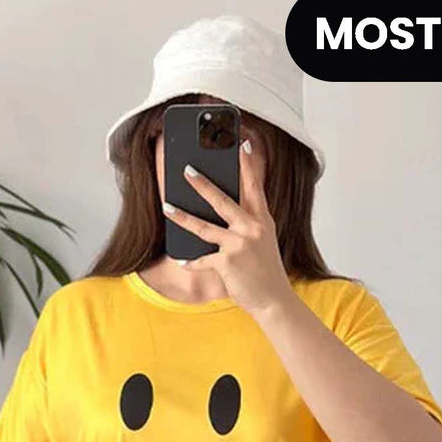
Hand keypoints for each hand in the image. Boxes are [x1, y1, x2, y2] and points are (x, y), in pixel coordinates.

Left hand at [161, 138, 295, 318]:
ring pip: (205, 227)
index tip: (241, 142)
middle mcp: (252, 229)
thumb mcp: (263, 242)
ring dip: (183, 216)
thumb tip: (223, 212)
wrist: (274, 300)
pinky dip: (191, 262)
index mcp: (262, 220)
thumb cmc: (266, 271)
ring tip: (167, 207)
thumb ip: (248, 225)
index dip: (247, 164)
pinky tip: (181, 261)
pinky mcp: (227, 263)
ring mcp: (239, 245)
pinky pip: (203, 260)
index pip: (254, 186)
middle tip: (187, 169)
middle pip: (223, 200)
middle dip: (203, 184)